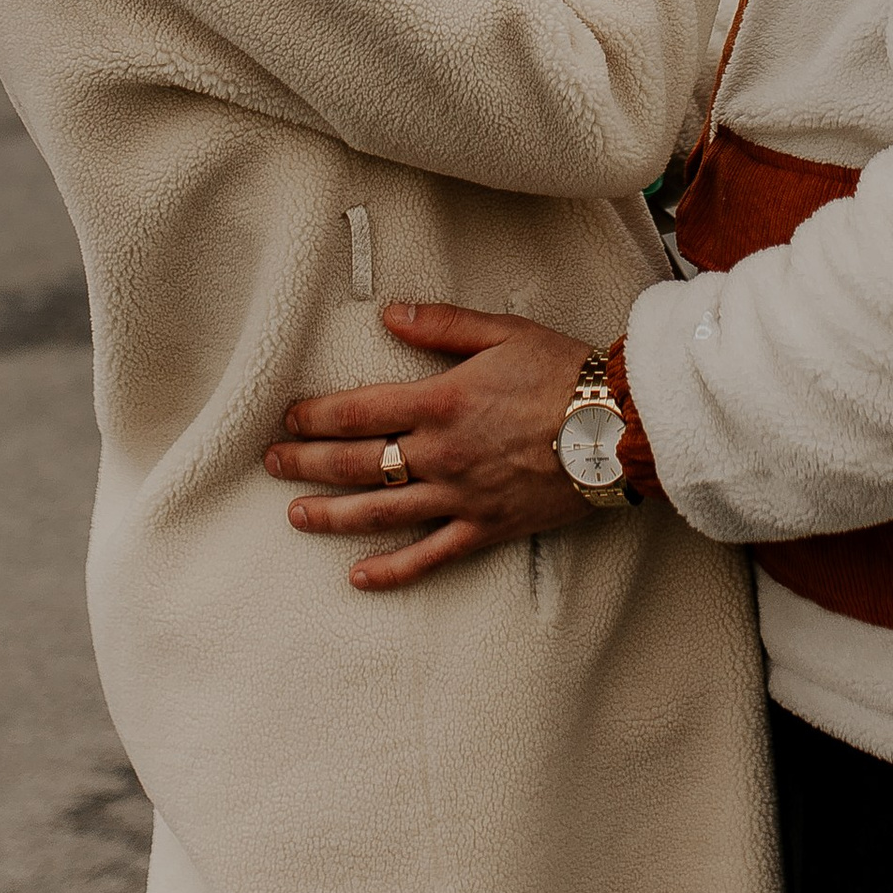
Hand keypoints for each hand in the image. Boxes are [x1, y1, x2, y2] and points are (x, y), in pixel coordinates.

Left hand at [263, 305, 595, 590]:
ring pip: (379, 514)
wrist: (620, 426)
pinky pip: (429, 557)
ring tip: (296, 515)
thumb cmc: (564, 372)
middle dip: (306, 463)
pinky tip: (358, 578)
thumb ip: (440, 325)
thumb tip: (388, 314)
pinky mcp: (485, 528)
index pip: (357, 412)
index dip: (316, 417)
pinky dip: (391, 572)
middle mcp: (440, 453)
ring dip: (331, 516)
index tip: (289, 419)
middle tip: (272, 463)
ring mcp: (460, 497)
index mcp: (440, 401)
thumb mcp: (502, 332)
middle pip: (356, 464)